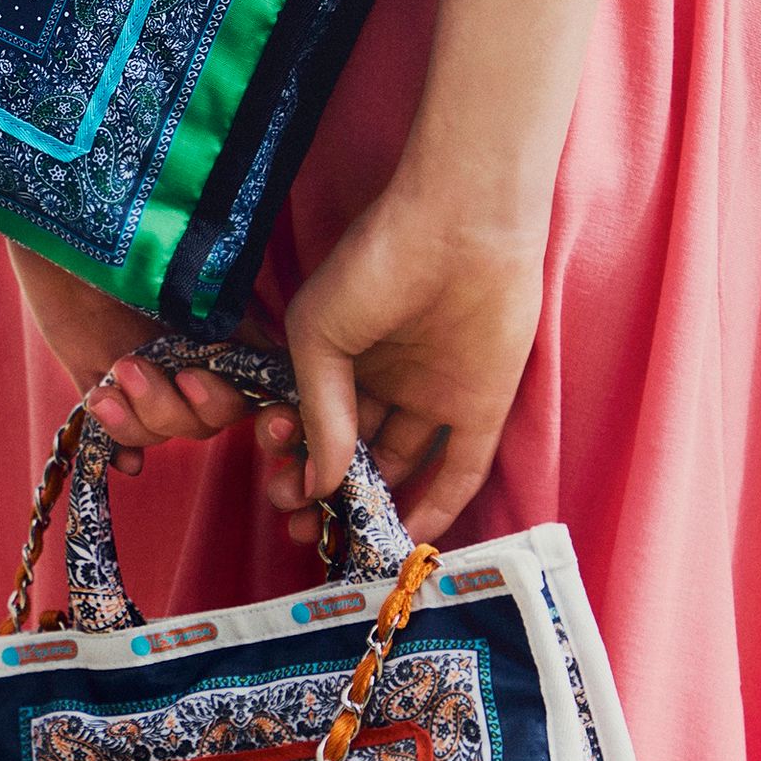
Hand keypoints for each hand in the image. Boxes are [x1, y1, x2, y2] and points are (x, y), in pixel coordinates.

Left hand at [8, 245, 253, 475]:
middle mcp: (191, 359)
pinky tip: (115, 447)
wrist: (64, 211)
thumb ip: (231, 312)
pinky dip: (119, 446)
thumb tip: (270, 366)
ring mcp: (146, 374)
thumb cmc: (137, 227)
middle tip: (141, 367)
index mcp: (225, 333)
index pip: (255, 391)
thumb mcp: (194, 265)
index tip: (205, 386)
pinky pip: (116, 434)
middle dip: (178, 407)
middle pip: (206, 420)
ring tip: (111, 380)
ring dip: (139, 417)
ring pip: (161, 429)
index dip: (250, 410)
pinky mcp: (100, 380)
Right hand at [257, 179, 545, 545]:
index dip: (294, 458)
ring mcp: (434, 395)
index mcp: (342, 357)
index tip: (279, 481)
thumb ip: (318, 412)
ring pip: (399, 465)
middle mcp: (386, 381)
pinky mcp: (481, 407)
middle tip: (300, 520)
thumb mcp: (318, 335)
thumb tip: (319, 482)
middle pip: (354, 451)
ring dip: (372, 504)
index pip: (314, 423)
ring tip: (342, 533)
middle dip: (324, 490)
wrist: (460, 226)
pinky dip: (437, 505)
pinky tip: (405, 534)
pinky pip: (460, 468)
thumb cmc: (374, 263)